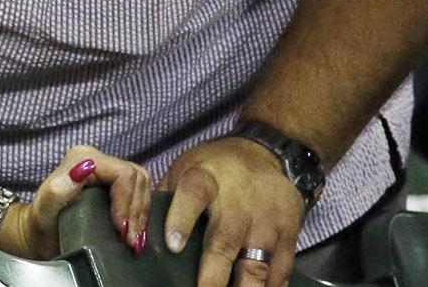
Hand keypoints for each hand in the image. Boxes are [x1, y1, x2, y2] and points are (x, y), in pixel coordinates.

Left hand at [0, 145, 151, 260]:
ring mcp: (106, 172)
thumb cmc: (41, 223)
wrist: (39, 234)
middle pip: (136, 179)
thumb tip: (81, 170)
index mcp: (82, 158)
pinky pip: (139, 195)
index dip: (127, 202)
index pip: (123, 173)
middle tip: (130, 240)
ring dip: (141, 215)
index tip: (122, 229)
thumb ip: (58, 190)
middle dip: (136, 211)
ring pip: (141, 186)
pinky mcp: (113, 187)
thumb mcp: (44, 210)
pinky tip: (135, 233)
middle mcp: (96, 160)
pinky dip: (141, 215)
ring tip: (133, 240)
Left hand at [161, 136, 305, 286]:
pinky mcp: (289, 237)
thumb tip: (139, 226)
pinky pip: (280, 272)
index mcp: (205, 180)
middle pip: (225, 242)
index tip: (173, 246)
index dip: (181, 220)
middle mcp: (237, 203)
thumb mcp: (185, 168)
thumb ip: (166, 197)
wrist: (266, 153)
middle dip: (213, 276)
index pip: (193, 196)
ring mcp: (266, 223)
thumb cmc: (216, 166)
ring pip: (256, 266)